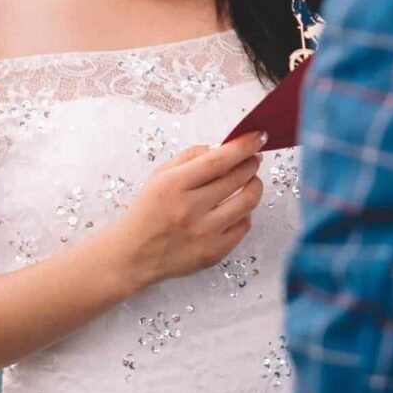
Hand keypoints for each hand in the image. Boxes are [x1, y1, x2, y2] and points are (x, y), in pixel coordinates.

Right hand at [103, 131, 266, 295]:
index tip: (258, 136)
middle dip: (251, 162)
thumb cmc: (148, 211)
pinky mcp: (214, 253)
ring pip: (248, 202)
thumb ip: (191, 156)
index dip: (243, 146)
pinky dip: (244, 213)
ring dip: (254, 185)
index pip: (219, 160)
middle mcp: (190, 209)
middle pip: (238, 178)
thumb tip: (224, 147)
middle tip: (253, 157)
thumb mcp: (160, 175)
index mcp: (173, 185)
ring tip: (249, 180)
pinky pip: (244, 226)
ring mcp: (204, 233)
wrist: (133, 255)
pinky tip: (235, 207)